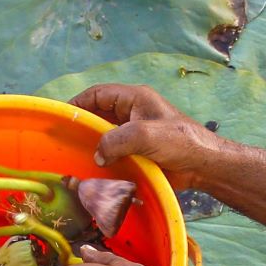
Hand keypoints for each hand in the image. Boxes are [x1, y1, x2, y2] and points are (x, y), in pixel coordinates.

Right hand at [69, 84, 232, 192]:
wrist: (204, 166)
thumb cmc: (181, 143)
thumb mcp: (146, 136)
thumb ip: (117, 140)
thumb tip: (97, 154)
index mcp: (134, 98)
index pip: (98, 94)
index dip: (78, 103)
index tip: (61, 117)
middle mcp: (132, 113)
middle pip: (98, 114)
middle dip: (82, 126)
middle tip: (62, 140)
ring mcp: (134, 133)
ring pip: (104, 135)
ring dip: (92, 145)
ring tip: (73, 157)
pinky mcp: (138, 152)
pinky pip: (114, 152)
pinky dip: (103, 159)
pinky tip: (92, 171)